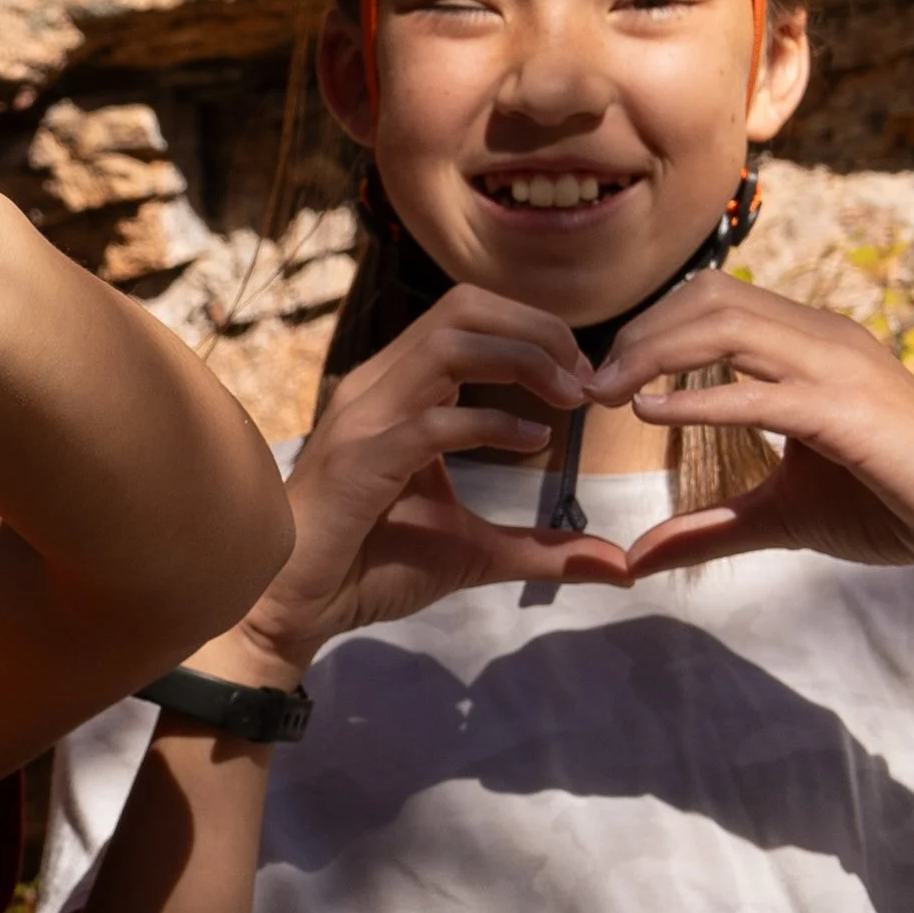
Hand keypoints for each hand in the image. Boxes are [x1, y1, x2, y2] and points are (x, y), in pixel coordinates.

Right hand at [217, 289, 620, 675]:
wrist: (294, 605)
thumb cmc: (369, 567)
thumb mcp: (474, 552)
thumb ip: (542, 550)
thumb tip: (619, 566)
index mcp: (400, 390)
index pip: (471, 316)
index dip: (536, 331)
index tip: (583, 379)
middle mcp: (380, 387)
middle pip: (464, 307)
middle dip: (536, 329)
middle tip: (584, 379)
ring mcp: (366, 418)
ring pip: (449, 344)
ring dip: (522, 360)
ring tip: (568, 398)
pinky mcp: (362, 460)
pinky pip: (434, 421)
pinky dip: (492, 424)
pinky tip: (534, 444)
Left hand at [588, 275, 913, 579]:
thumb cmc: (894, 504)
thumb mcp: (783, 516)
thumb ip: (710, 528)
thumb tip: (638, 557)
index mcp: (810, 345)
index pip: (713, 302)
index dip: (649, 329)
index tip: (602, 378)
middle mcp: (822, 338)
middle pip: (710, 298)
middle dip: (640, 333)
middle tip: (590, 384)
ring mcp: (838, 367)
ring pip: (728, 325)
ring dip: (655, 353)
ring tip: (607, 392)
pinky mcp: (849, 411)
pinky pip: (760, 391)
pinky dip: (698, 397)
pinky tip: (651, 413)